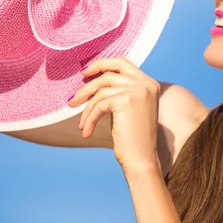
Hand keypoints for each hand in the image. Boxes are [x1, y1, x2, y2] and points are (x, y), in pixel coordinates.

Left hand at [68, 57, 160, 172]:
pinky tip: (86, 131)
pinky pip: (99, 105)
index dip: (101, 64)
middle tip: (73, 100)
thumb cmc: (132, 138)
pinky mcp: (126, 101)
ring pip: (101, 90)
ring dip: (87, 107)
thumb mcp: (128, 108)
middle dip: (87, 86)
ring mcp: (137, 91)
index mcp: (149, 83)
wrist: (141, 160)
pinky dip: (89, 118)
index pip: (122, 62)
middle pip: (108, 74)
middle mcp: (145, 84)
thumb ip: (118, 90)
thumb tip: (90, 79)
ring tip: (81, 123)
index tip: (84, 73)